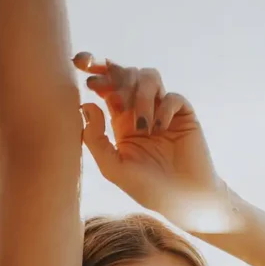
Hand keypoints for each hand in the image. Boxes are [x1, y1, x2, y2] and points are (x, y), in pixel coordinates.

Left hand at [72, 53, 234, 231]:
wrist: (184, 201)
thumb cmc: (148, 188)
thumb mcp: (113, 168)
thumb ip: (95, 139)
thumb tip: (85, 104)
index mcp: (120, 120)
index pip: (105, 86)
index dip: (94, 69)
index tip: (79, 64)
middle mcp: (140, 110)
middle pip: (125, 73)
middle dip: (111, 71)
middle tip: (99, 84)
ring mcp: (163, 110)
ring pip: (148, 77)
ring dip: (140, 97)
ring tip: (142, 127)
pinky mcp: (184, 115)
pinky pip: (172, 97)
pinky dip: (163, 109)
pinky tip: (161, 131)